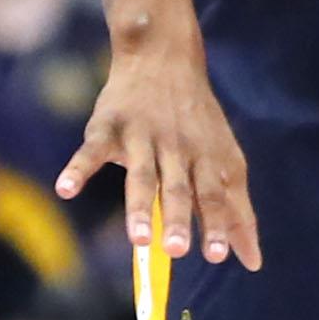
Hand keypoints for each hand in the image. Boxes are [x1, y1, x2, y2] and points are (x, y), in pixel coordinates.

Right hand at [54, 6, 260, 267]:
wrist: (164, 56)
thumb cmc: (197, 122)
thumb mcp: (225, 160)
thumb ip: (238, 211)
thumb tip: (253, 263)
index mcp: (206, 156)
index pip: (213, 194)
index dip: (216, 223)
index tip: (217, 255)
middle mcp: (176, 147)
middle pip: (178, 186)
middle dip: (178, 217)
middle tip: (177, 250)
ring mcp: (141, 135)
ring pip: (141, 173)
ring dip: (138, 206)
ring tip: (138, 239)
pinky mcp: (108, 126)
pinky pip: (92, 150)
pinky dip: (78, 169)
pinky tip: (65, 190)